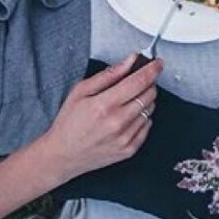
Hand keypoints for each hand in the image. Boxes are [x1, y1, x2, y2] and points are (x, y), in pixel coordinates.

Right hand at [35, 54, 162, 184]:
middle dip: (147, 84)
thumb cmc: (69, 123)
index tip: (157, 63)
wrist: (61, 156)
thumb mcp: (81, 91)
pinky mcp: (129, 150)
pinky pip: (148, 126)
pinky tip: (127, 118)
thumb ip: (109, 74)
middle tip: (136, 83)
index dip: (152, 69)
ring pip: (150, 109)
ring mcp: (124, 138)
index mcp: (104, 105)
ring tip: (126, 103)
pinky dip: (142, 118)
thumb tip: (130, 61)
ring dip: (144, 101)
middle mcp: (117, 122)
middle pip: (149, 94)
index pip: (139, 81)